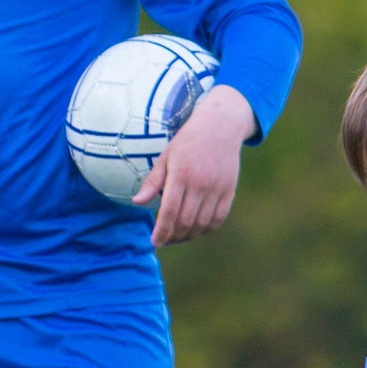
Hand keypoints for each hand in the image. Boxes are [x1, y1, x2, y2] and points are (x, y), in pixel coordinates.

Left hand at [133, 84, 254, 246]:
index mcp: (181, 174)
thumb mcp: (166, 156)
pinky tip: (196, 231)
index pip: (168, 212)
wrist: (220, 126)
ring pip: (201, 224)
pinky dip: (206, 229)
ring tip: (177, 238)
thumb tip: (138, 203)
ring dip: (188, 236)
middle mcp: (200, 184)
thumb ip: (153, 181)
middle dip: (172, 237)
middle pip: (185, 222)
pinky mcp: (229, 190)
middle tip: (164, 241)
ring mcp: (216, 188)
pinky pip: (218, 218)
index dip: (161, 231)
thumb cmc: (188, 141)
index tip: (155, 241)